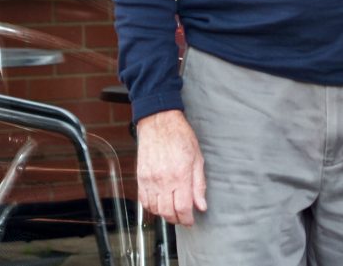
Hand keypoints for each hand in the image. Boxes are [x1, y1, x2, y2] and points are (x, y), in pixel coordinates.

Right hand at [135, 110, 207, 226]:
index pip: (183, 207)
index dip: (187, 219)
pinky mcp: (140, 177)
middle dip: (177, 219)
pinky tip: (159, 203)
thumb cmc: (180, 136)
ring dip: (164, 214)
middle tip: (182, 217)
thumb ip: (199, 184)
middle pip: (168, 212)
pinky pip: (143, 200)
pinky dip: (151, 207)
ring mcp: (149, 179)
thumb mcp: (198, 158)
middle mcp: (163, 180)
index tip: (190, 220)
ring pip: (155, 209)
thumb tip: (201, 205)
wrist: (159, 122)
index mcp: (180, 175)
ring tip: (172, 210)